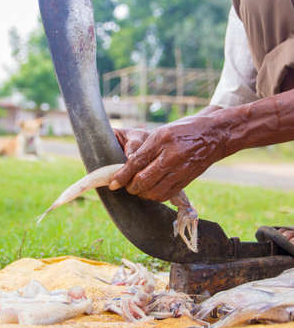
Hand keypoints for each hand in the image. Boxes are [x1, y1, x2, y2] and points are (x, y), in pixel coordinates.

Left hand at [110, 115, 225, 201]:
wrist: (215, 135)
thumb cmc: (184, 130)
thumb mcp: (162, 132)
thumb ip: (144, 148)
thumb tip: (127, 166)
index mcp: (163, 140)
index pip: (136, 162)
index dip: (122, 176)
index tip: (113, 184)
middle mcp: (172, 157)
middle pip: (144, 180)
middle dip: (131, 187)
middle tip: (125, 186)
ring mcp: (181, 170)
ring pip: (155, 192)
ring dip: (142, 194)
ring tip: (137, 189)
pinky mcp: (187, 180)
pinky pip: (167, 194)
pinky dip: (155, 196)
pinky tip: (151, 191)